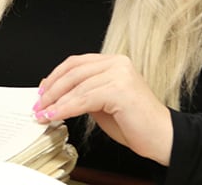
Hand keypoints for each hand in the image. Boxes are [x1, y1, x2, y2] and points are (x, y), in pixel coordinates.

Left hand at [33, 53, 173, 165]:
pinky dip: (66, 108)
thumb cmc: (134, 123)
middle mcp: (117, 63)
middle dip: (51, 89)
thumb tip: (53, 90)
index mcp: (113, 62)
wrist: (163, 138)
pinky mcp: (120, 89)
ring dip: (55, 102)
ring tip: (44, 114)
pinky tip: (56, 116)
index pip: (76, 63)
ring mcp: (119, 74)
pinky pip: (84, 99)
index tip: (41, 92)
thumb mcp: (101, 103)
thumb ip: (82, 92)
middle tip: (38, 105)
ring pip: (77, 86)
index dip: (55, 76)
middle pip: (73, 71)